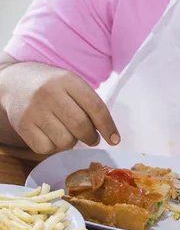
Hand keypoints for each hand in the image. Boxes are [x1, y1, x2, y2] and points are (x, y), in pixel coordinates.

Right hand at [1, 62, 119, 153]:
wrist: (15, 82)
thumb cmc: (52, 86)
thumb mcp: (71, 84)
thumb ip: (89, 104)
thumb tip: (108, 134)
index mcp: (67, 80)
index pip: (95, 107)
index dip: (108, 126)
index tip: (115, 140)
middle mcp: (50, 93)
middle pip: (81, 126)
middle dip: (91, 137)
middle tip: (92, 139)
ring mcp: (34, 110)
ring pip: (65, 141)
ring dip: (71, 142)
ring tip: (67, 131)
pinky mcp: (22, 126)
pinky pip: (46, 148)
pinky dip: (53, 146)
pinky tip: (51, 134)